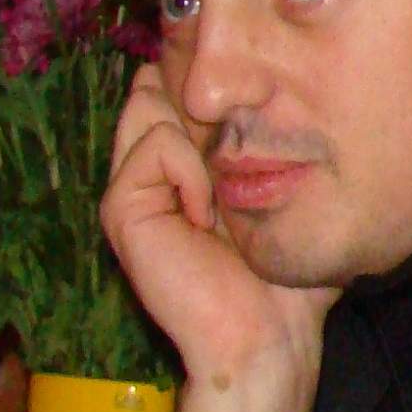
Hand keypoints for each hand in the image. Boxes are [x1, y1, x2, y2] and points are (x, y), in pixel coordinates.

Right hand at [101, 62, 333, 388]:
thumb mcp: (290, 193)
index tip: (258, 113)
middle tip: (243, 152)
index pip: (183, 78)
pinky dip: (190, 170)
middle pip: (164, 80)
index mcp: (188, 161)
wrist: (266, 333)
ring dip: (203, 135)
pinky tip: (207, 216)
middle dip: (210, 100)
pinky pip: (154, 143)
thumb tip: (288, 82)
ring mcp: (134, 185)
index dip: (218, 81)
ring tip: (225, 190)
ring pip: (154, 102)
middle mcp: (154, 167)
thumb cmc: (287, 272)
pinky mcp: (122, 206)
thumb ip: (273, 139)